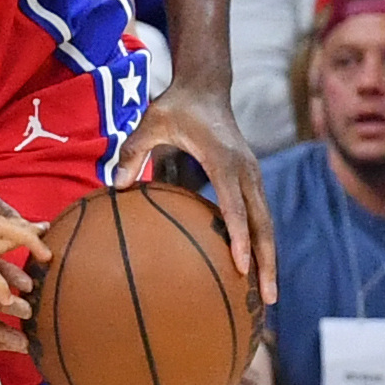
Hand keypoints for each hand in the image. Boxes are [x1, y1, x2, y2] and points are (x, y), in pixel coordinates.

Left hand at [115, 82, 275, 305]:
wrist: (206, 86)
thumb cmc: (176, 106)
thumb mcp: (150, 122)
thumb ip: (133, 151)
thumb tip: (115, 185)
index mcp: (225, 160)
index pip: (234, 205)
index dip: (238, 236)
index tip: (241, 265)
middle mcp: (246, 170)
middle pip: (262, 223)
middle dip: (266, 260)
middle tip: (265, 298)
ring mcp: (252, 176)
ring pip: (266, 224)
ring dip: (269, 259)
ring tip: (267, 297)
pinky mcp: (251, 181)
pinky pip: (259, 217)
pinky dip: (261, 245)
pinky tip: (256, 271)